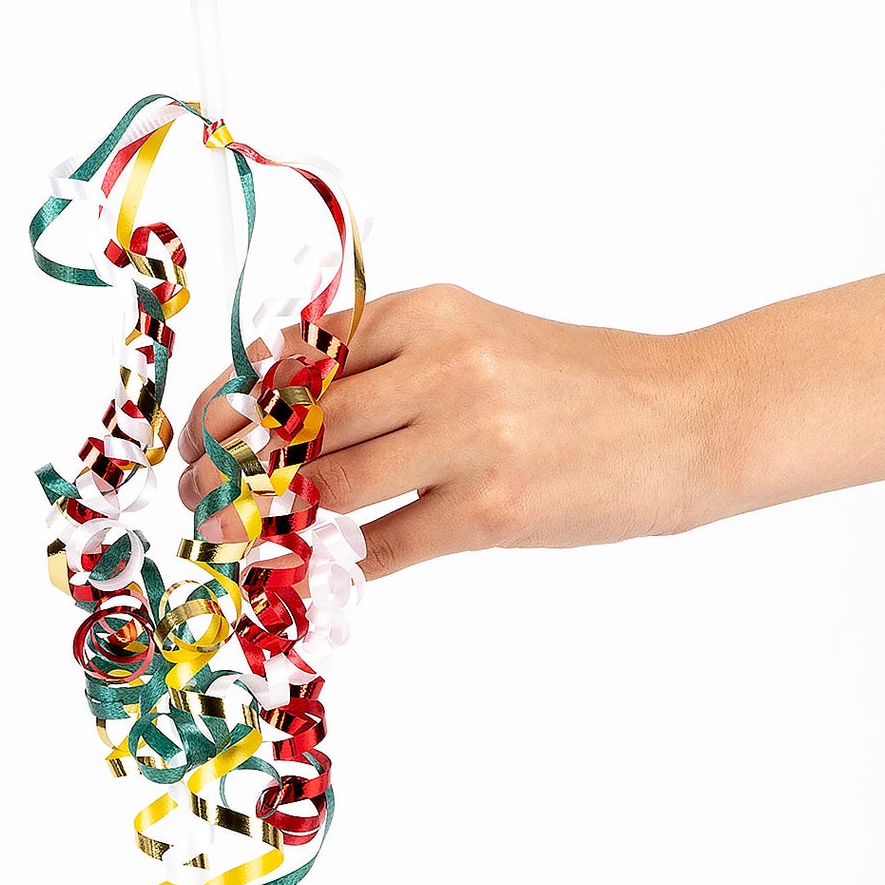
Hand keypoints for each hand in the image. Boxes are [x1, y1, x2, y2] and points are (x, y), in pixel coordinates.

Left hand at [175, 284, 716, 576]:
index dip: (235, 400)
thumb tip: (282, 415)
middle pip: (302, 423)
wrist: (689, 418)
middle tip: (194, 495)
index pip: (301, 356)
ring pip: (330, 486)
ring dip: (271, 521)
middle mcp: (443, 365)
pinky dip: (342, 563)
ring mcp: (468, 438)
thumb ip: (391, 369)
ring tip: (234, 539)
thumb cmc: (578, 384)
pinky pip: (386, 546)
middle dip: (234, 464)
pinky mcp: (491, 510)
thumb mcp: (480, 342)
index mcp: (431, 313)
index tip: (199, 433)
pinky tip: (316, 572)